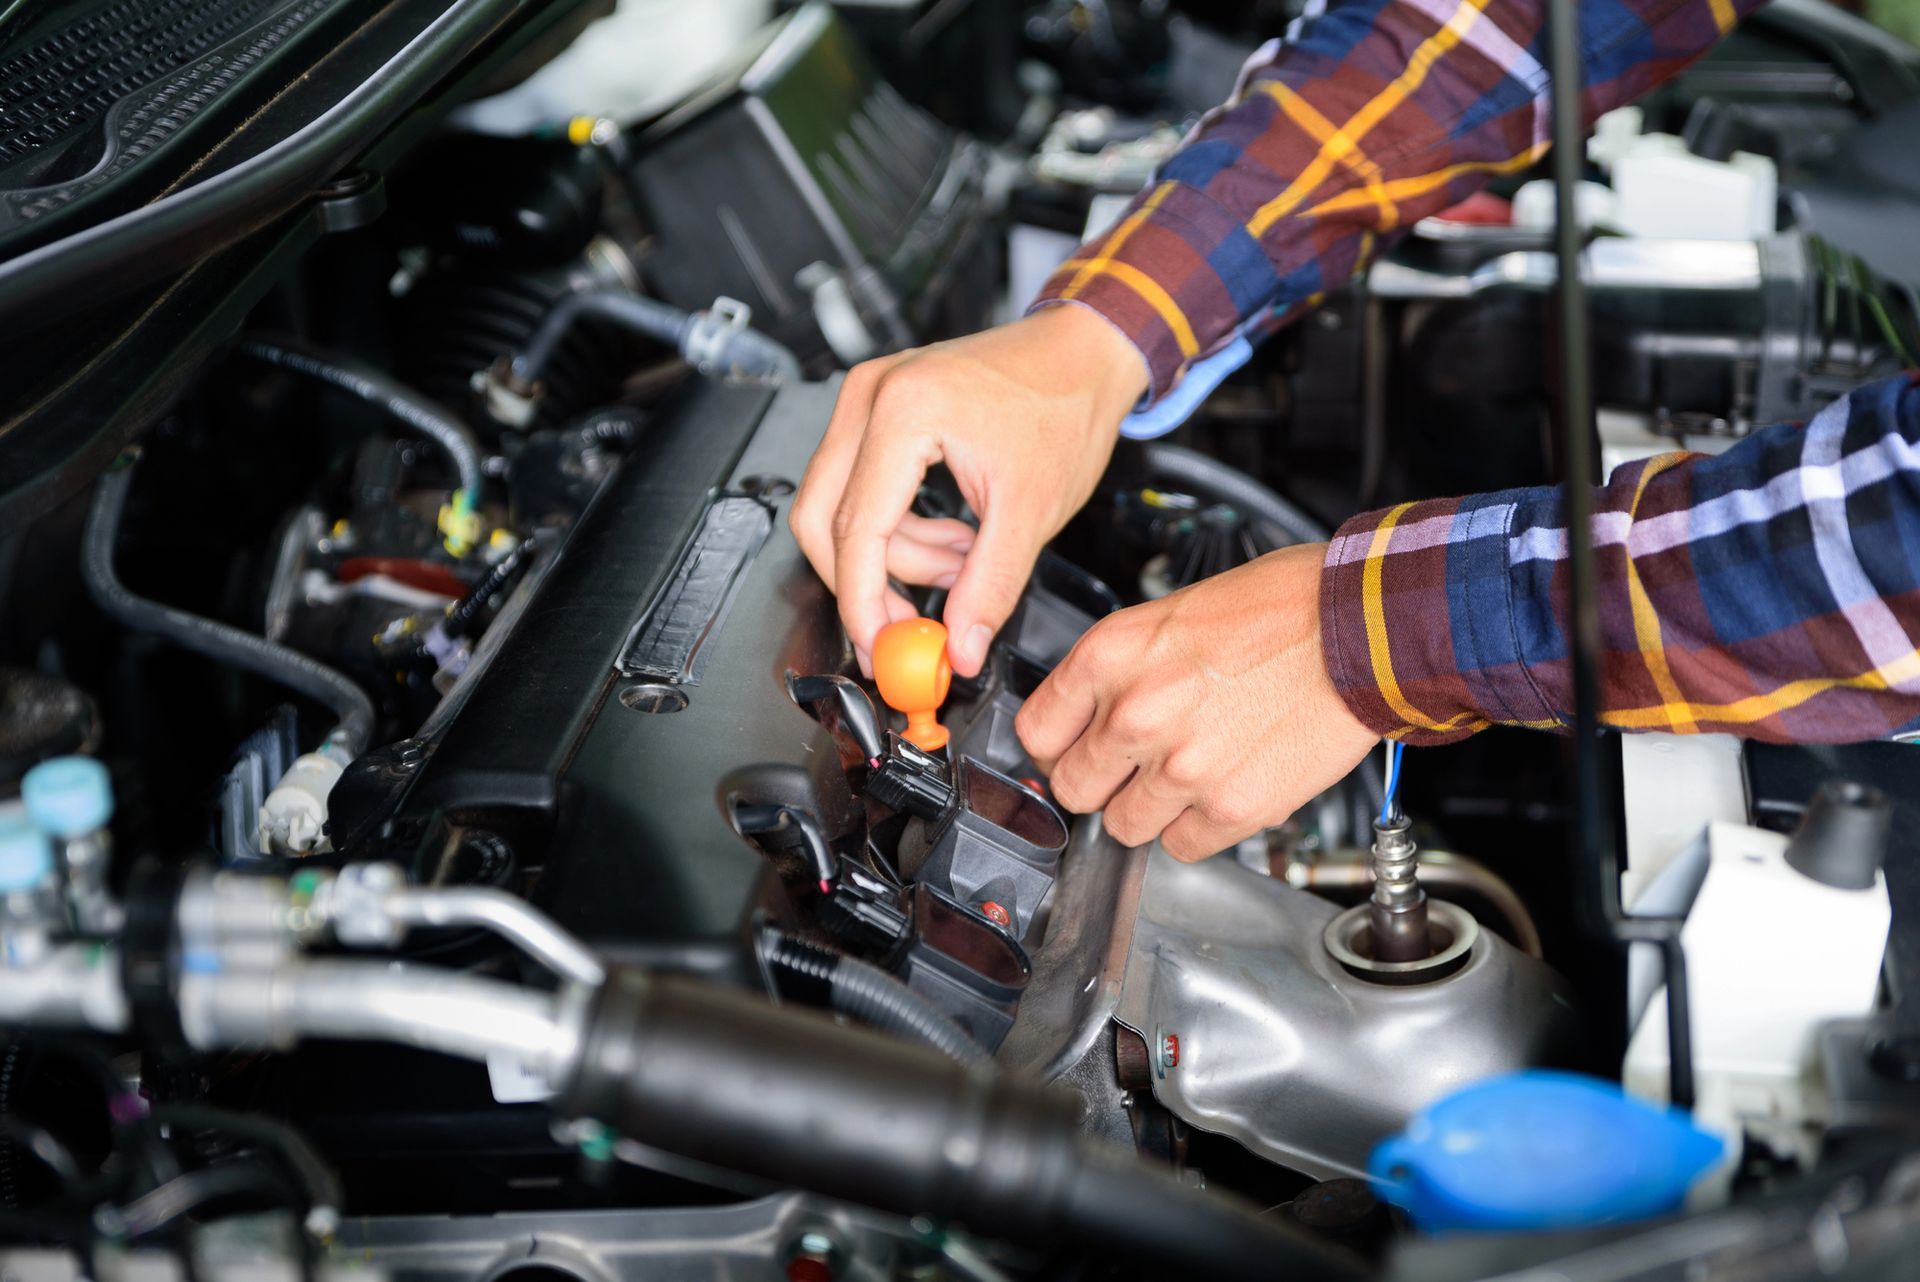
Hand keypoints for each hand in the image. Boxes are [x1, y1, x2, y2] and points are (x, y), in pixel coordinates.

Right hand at [790, 305, 1147, 676]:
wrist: (1084, 352)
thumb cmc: (1065, 404)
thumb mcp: (1031, 511)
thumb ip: (988, 587)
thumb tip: (959, 648)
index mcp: (905, 411)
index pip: (856, 530)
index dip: (863, 602)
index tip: (880, 648)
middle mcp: (872, 395)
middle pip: (824, 520)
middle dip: (866, 585)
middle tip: (910, 627)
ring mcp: (868, 396)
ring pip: (838, 508)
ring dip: (892, 556)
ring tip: (960, 565)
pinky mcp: (876, 407)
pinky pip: (858, 487)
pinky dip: (897, 528)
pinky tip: (951, 538)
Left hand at [1015, 544, 1379, 861]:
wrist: (1363, 627)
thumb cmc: (1283, 606)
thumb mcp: (1173, 613)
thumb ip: (1122, 670)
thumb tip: (1094, 715)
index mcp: (1111, 656)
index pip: (1037, 734)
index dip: (1056, 747)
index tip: (1073, 750)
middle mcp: (1134, 714)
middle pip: (1072, 789)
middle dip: (1100, 783)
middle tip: (1132, 768)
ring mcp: (1180, 767)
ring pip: (1123, 826)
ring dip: (1150, 809)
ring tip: (1189, 774)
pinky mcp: (1230, 807)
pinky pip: (1182, 847)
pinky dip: (1198, 828)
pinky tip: (1222, 788)